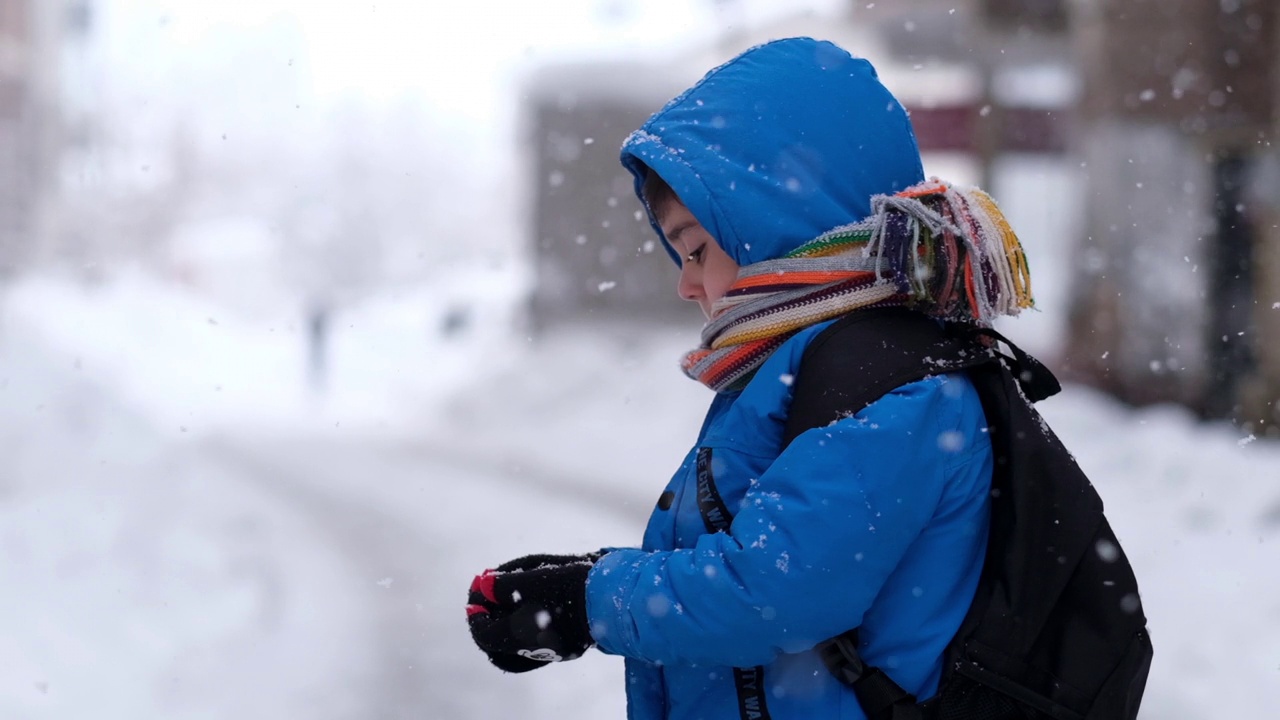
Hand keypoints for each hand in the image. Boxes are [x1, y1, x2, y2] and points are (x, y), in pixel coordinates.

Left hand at [466, 553, 598, 672]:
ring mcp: (556, 650)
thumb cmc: (573, 583)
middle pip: (499, 648)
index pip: (486, 636)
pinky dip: (525, 628)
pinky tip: (530, 608)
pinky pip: (537, 643)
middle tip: (485, 601)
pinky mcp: (570, 646)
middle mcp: (538, 649)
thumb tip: (482, 586)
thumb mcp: (535, 576)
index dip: (476, 616)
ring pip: (518, 649)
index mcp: (525, 636)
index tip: (474, 596)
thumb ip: (504, 584)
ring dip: (506, 626)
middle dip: (489, 624)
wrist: (614, 596)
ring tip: (506, 602)